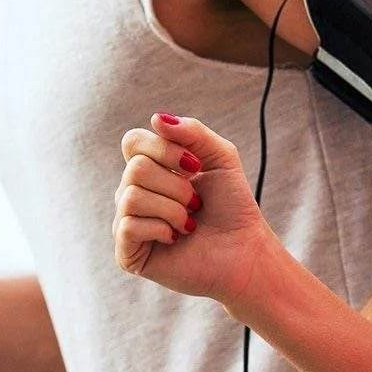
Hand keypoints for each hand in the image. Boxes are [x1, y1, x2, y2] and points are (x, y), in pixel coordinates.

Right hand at [112, 113, 276, 311]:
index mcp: (149, 169)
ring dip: (173, 209)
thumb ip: (192, 132)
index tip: (195, 166)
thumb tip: (156, 118)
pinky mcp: (128, 253)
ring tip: (189, 223)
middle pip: (135, 169)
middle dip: (177, 186)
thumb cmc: (233, 205)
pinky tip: (176, 238)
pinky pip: (128, 225)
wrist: (244, 250)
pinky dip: (161, 229)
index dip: (164, 149)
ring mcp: (127, 222)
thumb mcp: (220, 156)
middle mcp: (132, 193)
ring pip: (131, 196)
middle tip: (197, 202)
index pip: (133, 141)